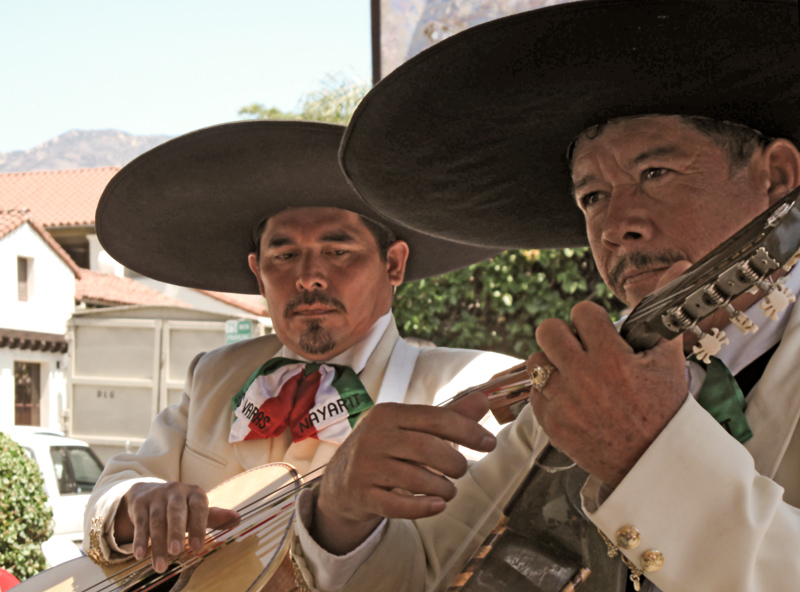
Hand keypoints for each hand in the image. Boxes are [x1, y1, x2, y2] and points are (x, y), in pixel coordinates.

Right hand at [115, 482, 239, 571]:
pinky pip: (140, 523)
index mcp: (194, 492)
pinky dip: (140, 539)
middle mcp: (176, 490)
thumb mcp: (196, 509)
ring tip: (160, 566)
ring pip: (157, 521)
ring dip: (157, 544)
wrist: (147, 490)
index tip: (197, 548)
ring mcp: (156, 496)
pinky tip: (140, 555)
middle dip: (176, 532)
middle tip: (177, 552)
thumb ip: (214, 516)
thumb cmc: (180, 506)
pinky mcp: (140, 503)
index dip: (198, 526)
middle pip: (176, 511)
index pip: (198, 507)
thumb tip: (238, 518)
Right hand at [312, 393, 495, 553]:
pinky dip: (423, 508)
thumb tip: (484, 400)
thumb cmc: (387, 449)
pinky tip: (439, 505)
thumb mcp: (411, 428)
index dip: (468, 430)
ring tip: (449, 490)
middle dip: (454, 462)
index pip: (436, 418)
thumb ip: (448, 416)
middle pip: (427, 448)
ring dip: (443, 487)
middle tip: (461, 471)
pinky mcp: (362, 494)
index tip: (490, 443)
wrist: (340, 481)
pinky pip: (397, 505)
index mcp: (388, 414)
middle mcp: (374, 436)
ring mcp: (366, 466)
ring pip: (415, 479)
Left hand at [529, 263, 690, 488]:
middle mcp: (582, 378)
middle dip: (562, 334)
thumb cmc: (664, 409)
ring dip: (552, 363)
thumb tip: (680, 266)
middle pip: (547, 330)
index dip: (591, 319)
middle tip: (578, 347)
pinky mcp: (550, 423)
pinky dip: (548, 391)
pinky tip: (571, 398)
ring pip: (535, 361)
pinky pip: (534, 392)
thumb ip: (664, 311)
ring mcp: (563, 402)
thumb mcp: (668, 359)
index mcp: (611, 358)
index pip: (581, 312)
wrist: (655, 462)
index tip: (599, 332)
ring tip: (574, 374)